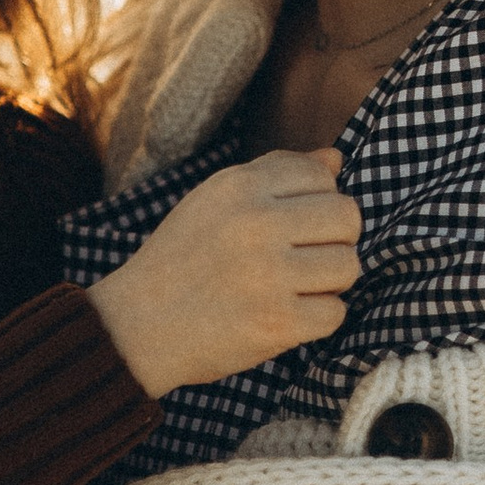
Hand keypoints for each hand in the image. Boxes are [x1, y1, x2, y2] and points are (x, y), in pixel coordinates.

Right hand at [86, 151, 360, 397]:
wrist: (136, 325)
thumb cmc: (180, 258)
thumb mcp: (215, 199)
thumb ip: (275, 174)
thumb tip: (336, 159)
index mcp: (238, 187)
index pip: (322, 176)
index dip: (320, 199)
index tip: (299, 223)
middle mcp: (256, 224)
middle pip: (347, 218)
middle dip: (336, 239)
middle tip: (308, 256)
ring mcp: (268, 275)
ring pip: (348, 266)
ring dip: (329, 281)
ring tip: (297, 286)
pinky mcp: (278, 324)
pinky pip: (336, 313)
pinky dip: (318, 318)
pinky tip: (289, 314)